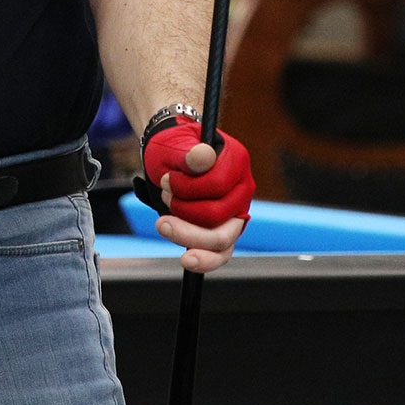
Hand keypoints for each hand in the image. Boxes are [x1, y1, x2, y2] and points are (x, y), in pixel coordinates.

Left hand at [143, 115, 252, 271]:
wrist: (167, 158)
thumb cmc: (173, 148)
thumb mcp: (175, 144)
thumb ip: (189, 152)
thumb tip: (202, 156)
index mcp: (236, 162)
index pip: (216, 186)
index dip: (186, 188)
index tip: (166, 180)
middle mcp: (241, 191)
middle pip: (218, 217)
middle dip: (183, 211)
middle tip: (165, 197)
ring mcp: (235, 214)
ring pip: (219, 241)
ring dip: (186, 235)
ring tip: (163, 223)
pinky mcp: (224, 234)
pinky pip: (220, 255)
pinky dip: (203, 260)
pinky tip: (187, 260)